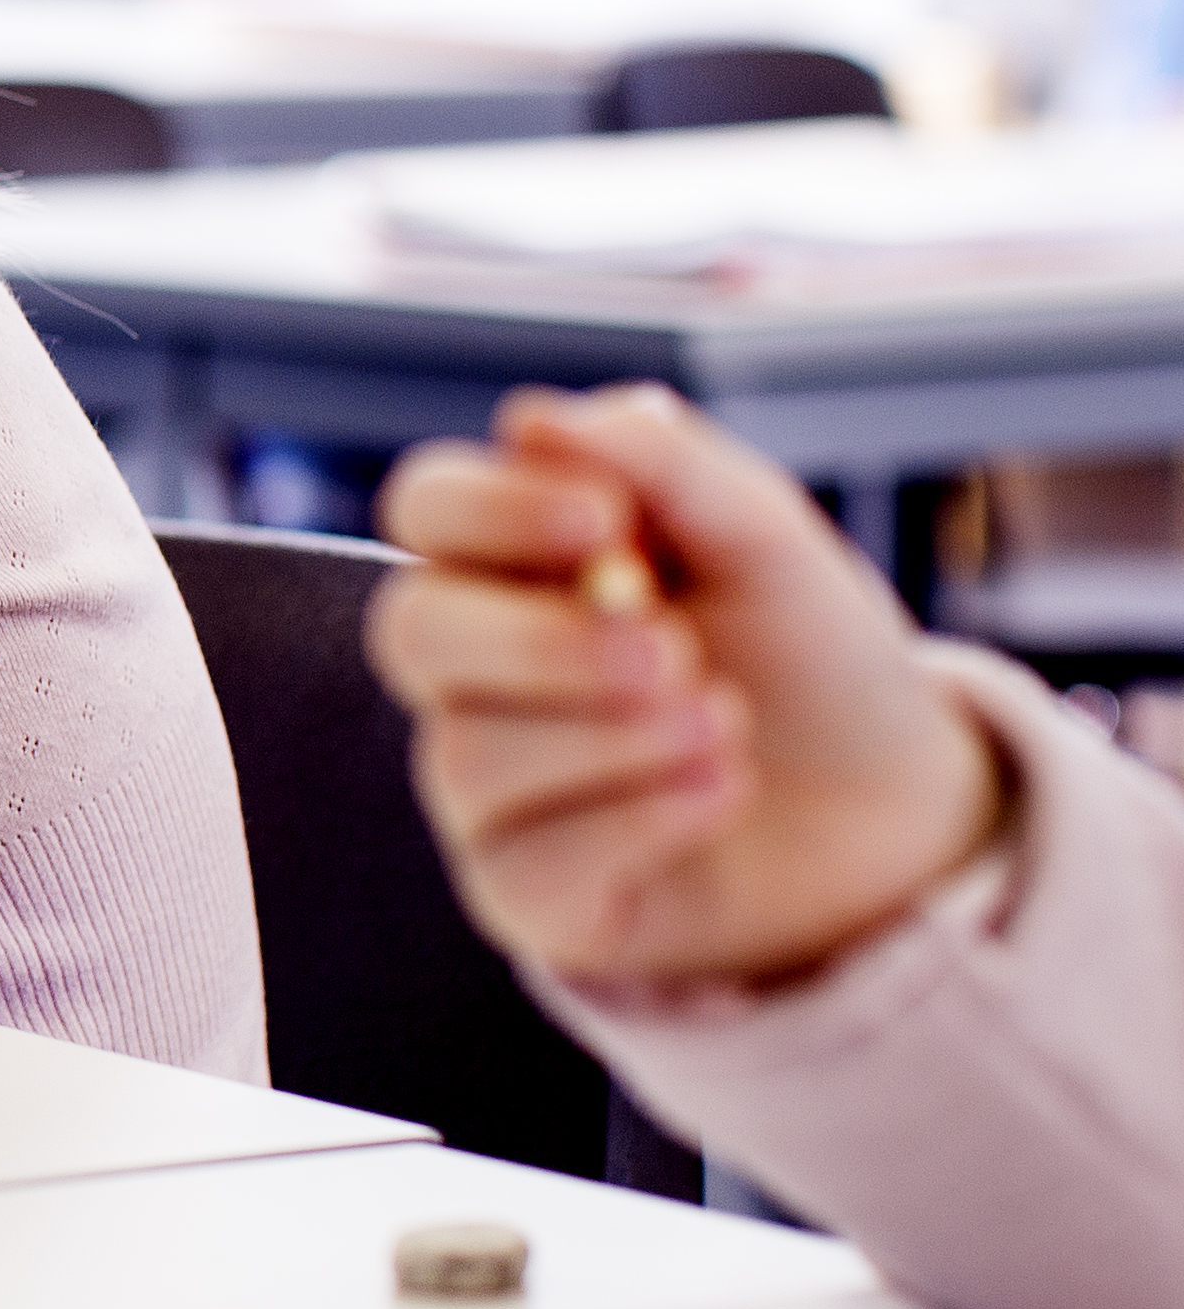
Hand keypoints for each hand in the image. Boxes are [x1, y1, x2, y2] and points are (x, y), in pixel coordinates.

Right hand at [369, 384, 1005, 992]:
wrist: (897, 803)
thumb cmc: (807, 657)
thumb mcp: (765, 539)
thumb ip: (662, 464)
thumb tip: (530, 417)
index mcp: (517, 563)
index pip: (426, 509)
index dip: (489, 510)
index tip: (601, 521)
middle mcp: (478, 671)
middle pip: (412, 633)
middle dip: (545, 642)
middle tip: (672, 648)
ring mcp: (490, 785)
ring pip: (472, 756)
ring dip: (618, 739)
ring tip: (727, 725)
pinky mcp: (527, 891)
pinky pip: (527, 863)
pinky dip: (643, 821)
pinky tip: (724, 791)